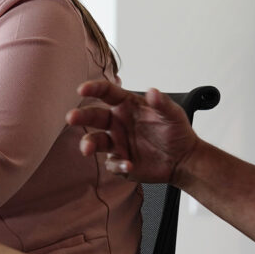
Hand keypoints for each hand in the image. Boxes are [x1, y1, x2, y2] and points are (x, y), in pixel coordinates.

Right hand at [66, 80, 197, 184]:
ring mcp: (117, 143)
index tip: (82, 89)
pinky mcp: (120, 161)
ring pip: (95, 141)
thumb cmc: (176, 132)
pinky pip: (112, 163)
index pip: (107, 93)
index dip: (94, 89)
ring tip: (87, 149)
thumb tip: (152, 91)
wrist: (183, 159)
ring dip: (88, 144)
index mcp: (127, 105)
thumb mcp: (173, 115)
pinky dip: (117, 164)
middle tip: (71, 117)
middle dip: (80, 116)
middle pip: (94, 116)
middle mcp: (117, 122)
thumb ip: (162, 104)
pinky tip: (128, 164)